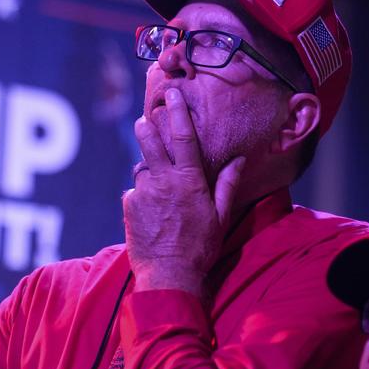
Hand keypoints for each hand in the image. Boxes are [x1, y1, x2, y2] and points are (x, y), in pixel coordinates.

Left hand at [124, 88, 246, 294]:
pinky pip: (135, 191)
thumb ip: (228, 184)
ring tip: (160, 187)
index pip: (182, 137)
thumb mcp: (221, 216)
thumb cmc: (200, 247)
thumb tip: (240, 159)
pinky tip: (152, 211)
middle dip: (147, 127)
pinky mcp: (128, 206)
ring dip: (148, 170)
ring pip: (141, 168)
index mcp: (189, 181)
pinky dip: (142, 195)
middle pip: (149, 142)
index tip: (172, 94)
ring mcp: (142, 193)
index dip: (177, 112)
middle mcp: (163, 181)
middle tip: (146, 120)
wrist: (169, 275)